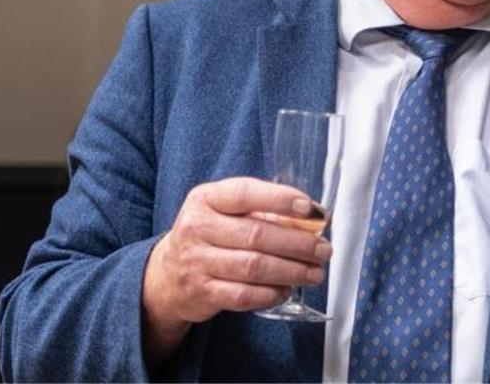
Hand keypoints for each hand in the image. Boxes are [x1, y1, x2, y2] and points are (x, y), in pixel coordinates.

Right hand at [141, 177, 332, 361]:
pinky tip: (287, 289)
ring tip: (314, 272)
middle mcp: (197, 227)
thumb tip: (311, 219)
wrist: (166, 275)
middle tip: (323, 250)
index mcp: (205, 198)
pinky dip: (272, 293)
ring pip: (254, 267)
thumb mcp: (225, 212)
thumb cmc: (209, 235)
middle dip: (298, 243)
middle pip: (257, 235)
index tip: (309, 209)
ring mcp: (196, 262)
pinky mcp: (201, 293)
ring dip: (292, 271)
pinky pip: (245, 295)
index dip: (280, 199)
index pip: (245, 193)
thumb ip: (263, 211)